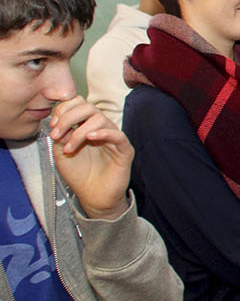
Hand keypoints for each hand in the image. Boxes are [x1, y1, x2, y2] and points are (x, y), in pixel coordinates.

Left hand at [48, 96, 131, 219]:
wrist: (92, 196)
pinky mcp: (124, 150)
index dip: (64, 109)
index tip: (53, 125)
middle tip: (57, 134)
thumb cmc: (80, 175)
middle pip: (88, 107)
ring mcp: (113, 138)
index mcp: (86, 126)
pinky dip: (103, 133)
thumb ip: (60, 135)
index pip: (79, 104)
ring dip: (79, 131)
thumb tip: (58, 122)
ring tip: (69, 147)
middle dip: (68, 118)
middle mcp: (100, 128)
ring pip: (100, 119)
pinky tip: (90, 138)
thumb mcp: (60, 152)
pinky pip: (118, 135)